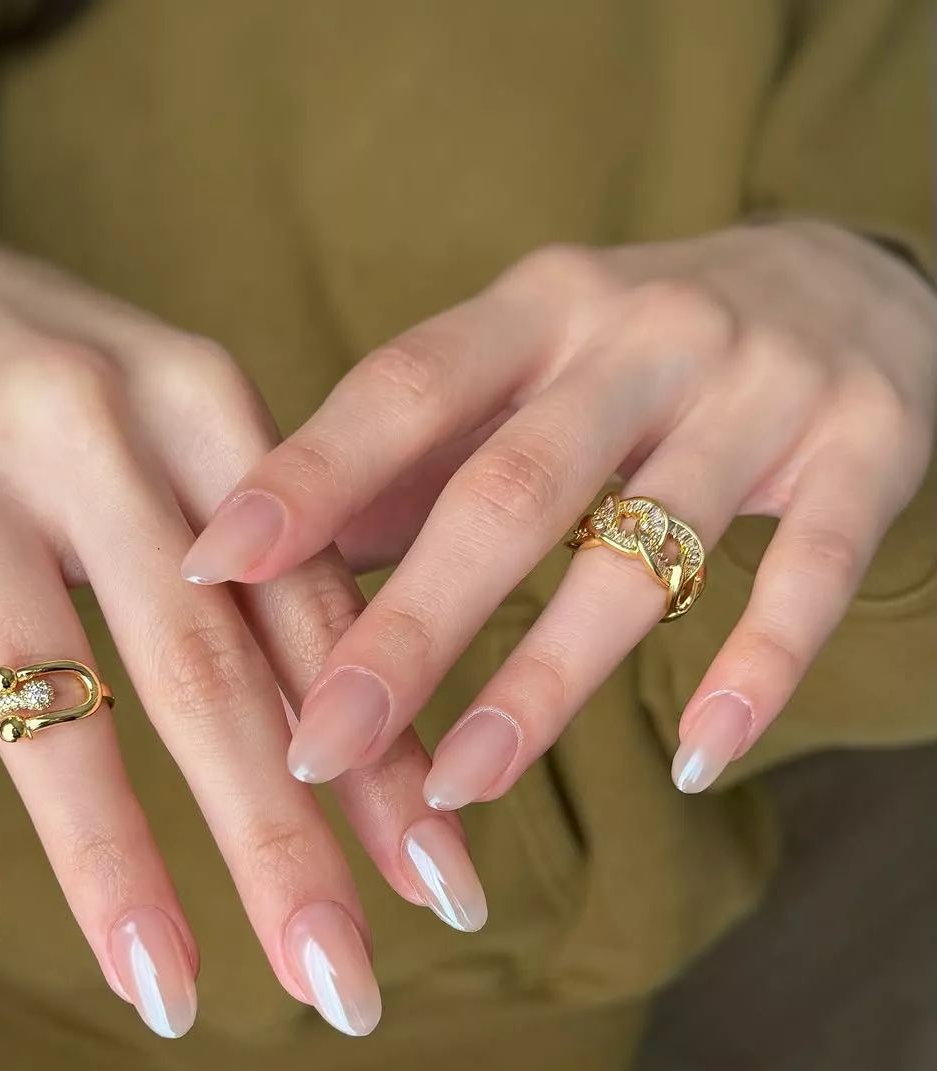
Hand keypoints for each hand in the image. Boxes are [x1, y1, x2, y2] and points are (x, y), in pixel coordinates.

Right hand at [0, 222, 485, 1039]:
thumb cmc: (61, 390)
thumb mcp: (179, 438)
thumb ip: (261, 566)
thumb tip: (370, 740)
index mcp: (201, 404)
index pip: (313, 615)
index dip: (383, 760)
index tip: (444, 891)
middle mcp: (88, 422)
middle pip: (200, 668)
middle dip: (279, 841)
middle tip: (345, 988)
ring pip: (46, 689)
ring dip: (112, 860)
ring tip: (170, 995)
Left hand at [185, 222, 934, 801]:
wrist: (849, 276)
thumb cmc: (640, 350)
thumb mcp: (527, 363)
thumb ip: (416, 454)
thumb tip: (273, 561)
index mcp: (537, 308)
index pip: (406, 387)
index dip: (310, 475)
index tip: (211, 566)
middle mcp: (641, 335)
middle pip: (507, 490)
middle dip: (409, 627)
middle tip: (320, 745)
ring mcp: (759, 391)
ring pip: (639, 549)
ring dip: (542, 681)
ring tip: (459, 791)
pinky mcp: (863, 451)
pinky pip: (807, 577)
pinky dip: (751, 676)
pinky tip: (690, 764)